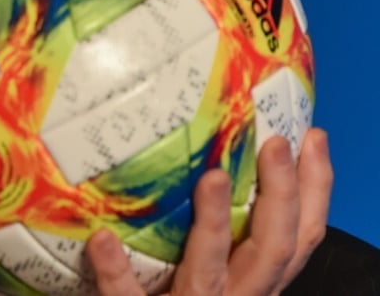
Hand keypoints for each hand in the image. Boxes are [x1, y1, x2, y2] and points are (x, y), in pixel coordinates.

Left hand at [85, 129, 332, 294]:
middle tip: (275, 144)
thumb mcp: (213, 265)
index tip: (312, 137)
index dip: (314, 190)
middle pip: (272, 249)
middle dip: (280, 197)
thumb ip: (227, 227)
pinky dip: (117, 269)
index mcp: (255, 280)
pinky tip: (103, 238)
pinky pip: (129, 295)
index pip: (298, 236)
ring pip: (209, 270)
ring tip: (212, 178)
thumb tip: (222, 155)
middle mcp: (235, 295)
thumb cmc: (175, 292)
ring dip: (214, 223)